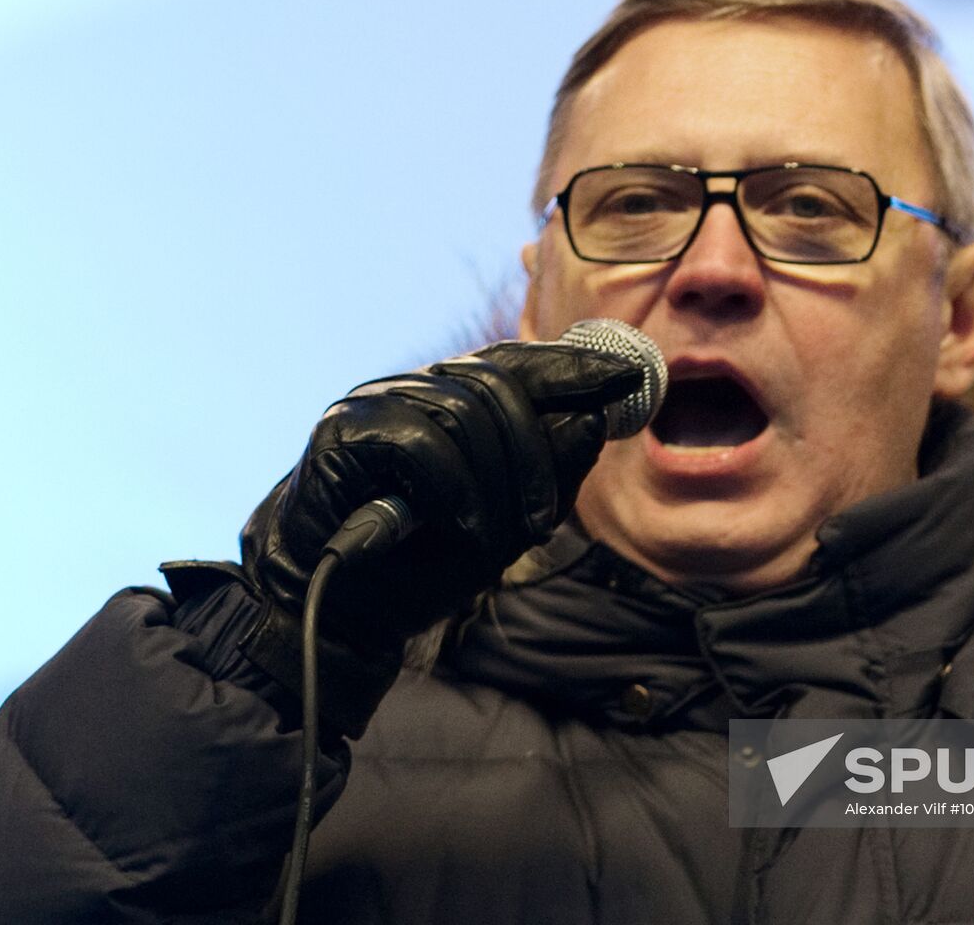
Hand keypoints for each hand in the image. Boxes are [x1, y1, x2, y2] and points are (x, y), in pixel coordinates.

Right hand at [240, 342, 640, 653]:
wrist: (342, 612)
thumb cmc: (425, 564)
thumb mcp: (508, 523)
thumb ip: (551, 474)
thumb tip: (595, 421)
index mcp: (454, 400)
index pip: (520, 362)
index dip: (576, 365)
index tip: (631, 374)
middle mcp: (415, 388)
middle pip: (500, 384)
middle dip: (539, 451)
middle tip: (546, 518)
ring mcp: (376, 402)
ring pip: (466, 414)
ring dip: (498, 484)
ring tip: (497, 538)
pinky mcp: (343, 430)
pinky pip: (423, 443)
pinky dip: (457, 491)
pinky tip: (461, 527)